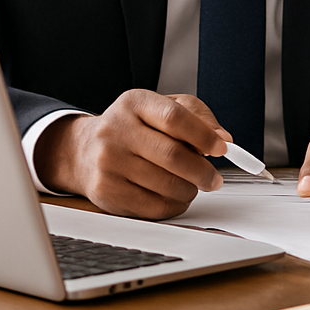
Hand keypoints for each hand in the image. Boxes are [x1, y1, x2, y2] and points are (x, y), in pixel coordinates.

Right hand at [33, 90, 229, 218]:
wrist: (86, 150)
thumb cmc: (135, 127)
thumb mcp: (164, 107)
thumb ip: (197, 117)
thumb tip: (223, 138)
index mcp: (135, 103)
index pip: (174, 117)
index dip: (204, 135)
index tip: (222, 148)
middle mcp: (117, 130)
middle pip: (172, 155)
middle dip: (202, 171)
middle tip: (215, 179)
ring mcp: (108, 162)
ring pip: (165, 184)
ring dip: (189, 190)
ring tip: (194, 187)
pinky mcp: (105, 191)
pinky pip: (151, 206)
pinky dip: (173, 206)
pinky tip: (176, 197)